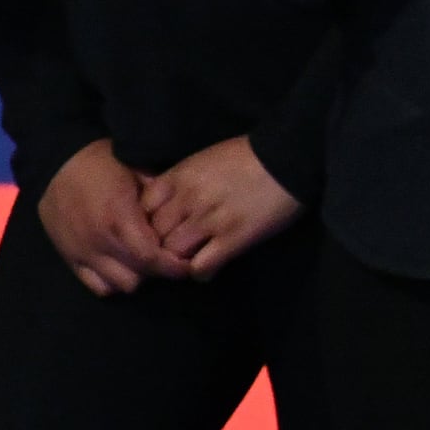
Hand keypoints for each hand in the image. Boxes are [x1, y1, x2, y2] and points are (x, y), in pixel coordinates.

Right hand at [35, 140, 191, 297]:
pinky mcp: (68, 255)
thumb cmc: (102, 163)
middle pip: (139, 276)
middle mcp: (98, 240)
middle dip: (157, 271)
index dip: (174, 266)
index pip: (152, 259)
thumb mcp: (137, 172)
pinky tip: (118, 266)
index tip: (186, 262)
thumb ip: (159, 201)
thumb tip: (180, 223)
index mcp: (118, 217)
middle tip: (164, 258)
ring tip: (140, 262)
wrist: (57, 160)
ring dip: (134, 276)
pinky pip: (96, 285)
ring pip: (119, 285)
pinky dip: (111, 281)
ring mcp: (81, 250)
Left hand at [138, 137, 302, 279]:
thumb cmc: (246, 156)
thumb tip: (163, 203)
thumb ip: (180, 181)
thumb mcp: (201, 161)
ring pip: (172, 252)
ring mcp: (209, 220)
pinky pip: (202, 265)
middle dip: (158, 245)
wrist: (287, 158)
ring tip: (186, 262)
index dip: (145, 223)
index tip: (153, 230)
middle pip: (154, 233)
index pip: (142, 208)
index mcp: (178, 177)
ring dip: (177, 261)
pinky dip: (200, 272)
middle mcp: (187, 199)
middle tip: (167, 253)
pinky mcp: (234, 238)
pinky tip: (205, 269)